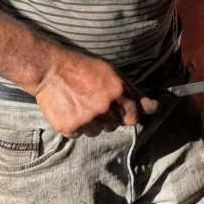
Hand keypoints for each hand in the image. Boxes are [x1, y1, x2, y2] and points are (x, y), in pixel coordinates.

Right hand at [33, 50, 157, 137]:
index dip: (126, 115)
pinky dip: (75, 126)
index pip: (132, 118)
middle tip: (92, 103)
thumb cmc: (83, 68)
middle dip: (106, 117)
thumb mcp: (112, 73)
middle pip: (113, 126)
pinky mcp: (69, 127)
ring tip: (79, 106)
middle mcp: (104, 107)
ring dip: (90, 123)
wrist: (50, 70)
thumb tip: (154, 108)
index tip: (117, 111)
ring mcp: (86, 119)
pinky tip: (70, 111)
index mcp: (117, 92)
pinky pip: (78, 135)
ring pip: (96, 132)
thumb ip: (134, 92)